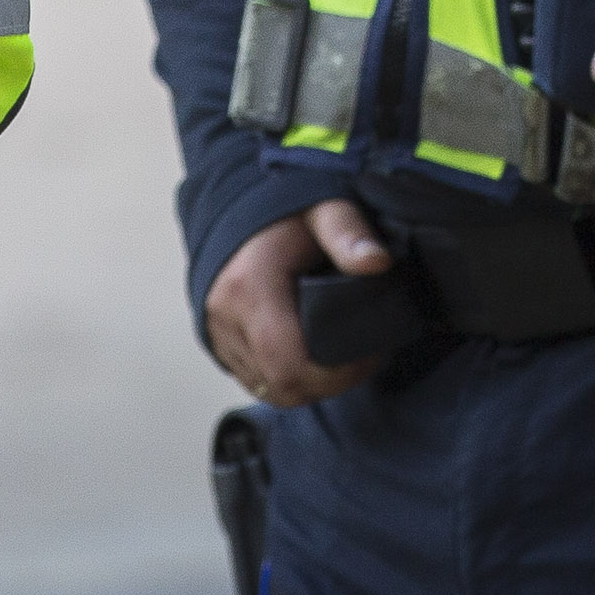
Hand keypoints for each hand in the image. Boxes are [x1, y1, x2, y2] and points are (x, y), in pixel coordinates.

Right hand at [204, 199, 396, 408]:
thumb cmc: (286, 210)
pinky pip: (255, 381)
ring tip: (341, 356)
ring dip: (309, 383)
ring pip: (269, 390)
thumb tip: (378, 262)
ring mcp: (217, 332)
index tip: (371, 351)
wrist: (235, 204)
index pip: (291, 362)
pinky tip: (313, 356)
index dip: (338, 372)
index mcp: (251, 285)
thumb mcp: (324, 209)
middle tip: (363, 357)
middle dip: (329, 382)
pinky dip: (287, 378)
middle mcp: (226, 315)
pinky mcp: (217, 341)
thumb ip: (349, 233)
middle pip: (282, 386)